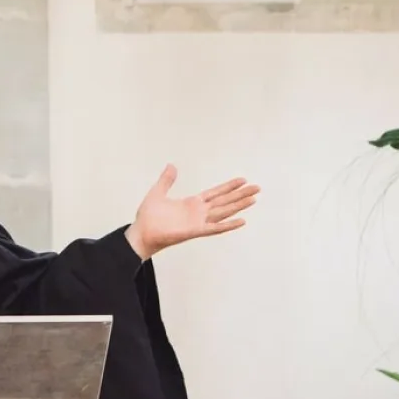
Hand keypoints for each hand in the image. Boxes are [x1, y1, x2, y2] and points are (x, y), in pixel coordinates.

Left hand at [125, 165, 259, 259]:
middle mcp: (198, 212)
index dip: (229, 187)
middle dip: (240, 194)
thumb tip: (172, 165)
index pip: (215, 193)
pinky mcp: (195, 231)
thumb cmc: (148, 217)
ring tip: (254, 199)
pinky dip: (228, 225)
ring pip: (223, 212)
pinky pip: (215, 228)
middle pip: (224, 201)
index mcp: (192, 203)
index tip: (242, 180)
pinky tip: (241, 221)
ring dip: (238, 206)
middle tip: (257, 188)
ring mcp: (198, 222)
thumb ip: (166, 180)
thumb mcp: (158, 192)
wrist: (141, 232)